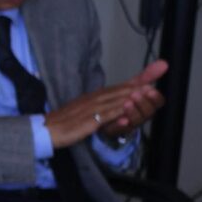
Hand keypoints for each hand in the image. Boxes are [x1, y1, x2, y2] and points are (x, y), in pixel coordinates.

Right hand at [48, 60, 169, 148]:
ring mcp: (89, 110)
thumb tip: (118, 105)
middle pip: (119, 91)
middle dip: (138, 84)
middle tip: (156, 77)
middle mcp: (93, 100)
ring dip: (130, 96)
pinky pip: (102, 118)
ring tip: (147, 91)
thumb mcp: (85, 111)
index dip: (137, 79)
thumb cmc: (64, 122)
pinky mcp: (85, 123)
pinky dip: (115, 115)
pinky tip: (126, 114)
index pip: (118, 87)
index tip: (156, 72)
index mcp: (93, 97)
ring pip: (113, 102)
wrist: (45, 130)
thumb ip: (102, 107)